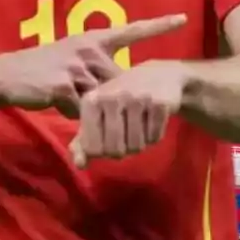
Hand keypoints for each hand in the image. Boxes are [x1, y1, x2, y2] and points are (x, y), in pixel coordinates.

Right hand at [0, 14, 186, 117]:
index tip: (182, 19)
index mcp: (92, 39)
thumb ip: (96, 71)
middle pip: (117, 81)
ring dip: (85, 104)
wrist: (6, 76)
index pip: (131, 31)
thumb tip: (120, 91)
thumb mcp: (72, 60)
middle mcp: (88, 49)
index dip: (158, 26)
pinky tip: (52, 100)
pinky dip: (70, 112)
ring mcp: (77, 67)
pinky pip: (81, 111)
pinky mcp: (64, 86)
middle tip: (76, 90)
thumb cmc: (43, 69)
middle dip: (108, 96)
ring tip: (60, 93)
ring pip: (100, 98)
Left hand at [69, 60, 189, 167]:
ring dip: (140, 144)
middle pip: (115, 151)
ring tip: (140, 127)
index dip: (102, 151)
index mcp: (91, 101)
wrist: (159, 75)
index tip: (107, 138)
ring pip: (136, 146)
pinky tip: (153, 120)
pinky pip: (154, 138)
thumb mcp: (98, 115)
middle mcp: (112, 97)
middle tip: (126, 135)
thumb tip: (79, 164)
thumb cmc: (122, 98)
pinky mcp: (159, 103)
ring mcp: (137, 99)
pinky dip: (155, 136)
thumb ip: (84, 140)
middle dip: (123, 150)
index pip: (92, 149)